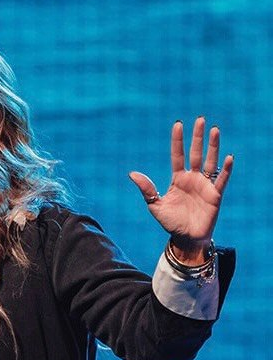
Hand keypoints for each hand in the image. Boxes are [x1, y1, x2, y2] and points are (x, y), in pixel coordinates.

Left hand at [129, 117, 232, 259]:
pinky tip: (227, 157)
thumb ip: (147, 189)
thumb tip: (132, 173)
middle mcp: (192, 178)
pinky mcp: (215, 195)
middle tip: (200, 119)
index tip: (178, 124)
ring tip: (215, 130)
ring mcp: (205, 185)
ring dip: (213, 146)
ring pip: (210, 161)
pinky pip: (221, 179)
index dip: (178, 140)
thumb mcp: (155, 205)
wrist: (186, 239)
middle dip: (197, 136)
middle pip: (196, 153)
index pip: (178, 155)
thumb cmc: (171, 223)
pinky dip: (225, 169)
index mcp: (178, 178)